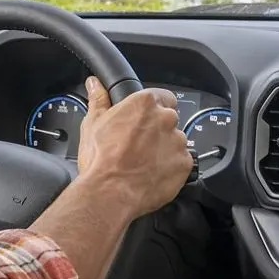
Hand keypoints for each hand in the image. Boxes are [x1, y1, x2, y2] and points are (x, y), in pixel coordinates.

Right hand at [76, 76, 192, 218]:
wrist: (110, 193)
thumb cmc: (101, 160)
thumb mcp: (93, 124)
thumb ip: (99, 100)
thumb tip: (95, 85)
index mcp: (145, 104)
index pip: (162, 96)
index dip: (154, 109)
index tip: (145, 119)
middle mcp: (165, 119)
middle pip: (169, 120)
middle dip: (158, 130)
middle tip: (139, 145)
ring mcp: (178, 142)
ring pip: (176, 141)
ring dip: (165, 149)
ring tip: (144, 162)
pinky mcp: (185, 164)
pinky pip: (182, 162)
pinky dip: (171, 167)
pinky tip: (153, 173)